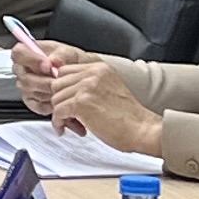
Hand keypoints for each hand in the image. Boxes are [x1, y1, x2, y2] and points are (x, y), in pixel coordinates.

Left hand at [29, 48, 159, 152]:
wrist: (143, 130)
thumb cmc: (129, 117)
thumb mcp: (109, 90)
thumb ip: (89, 86)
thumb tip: (66, 92)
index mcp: (100, 68)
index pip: (65, 71)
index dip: (63, 89)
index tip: (67, 102)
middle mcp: (92, 73)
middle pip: (57, 84)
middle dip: (60, 101)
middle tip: (69, 116)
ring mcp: (86, 87)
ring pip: (56, 98)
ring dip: (60, 114)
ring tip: (71, 124)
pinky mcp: (81, 103)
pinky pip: (57, 111)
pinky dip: (58, 123)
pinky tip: (65, 129)